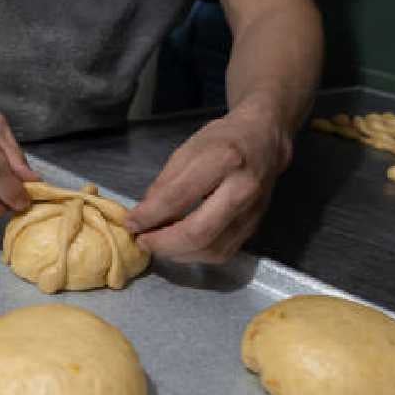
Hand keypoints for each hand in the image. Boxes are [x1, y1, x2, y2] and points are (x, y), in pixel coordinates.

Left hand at [127, 103, 293, 262]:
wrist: (264, 140)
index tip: (130, 223)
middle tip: (142, 241)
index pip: (178, 198)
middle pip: (199, 233)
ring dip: (177, 254)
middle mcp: (243, 189)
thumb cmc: (221, 141)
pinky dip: (195, 255)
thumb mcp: (186, 152)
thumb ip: (164, 185)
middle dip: (163, 244)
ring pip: (211, 250)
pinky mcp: (254, 227)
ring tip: (157, 244)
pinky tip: (178, 247)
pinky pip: (222, 252)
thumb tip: (142, 217)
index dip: (149, 216)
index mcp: (224, 160)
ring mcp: (253, 212)